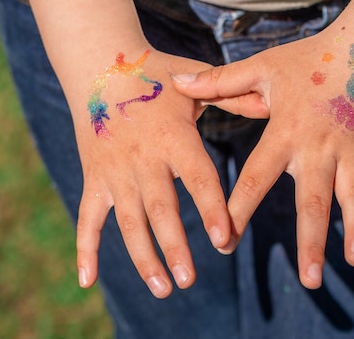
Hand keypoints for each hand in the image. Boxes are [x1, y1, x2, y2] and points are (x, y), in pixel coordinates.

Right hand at [74, 50, 230, 297]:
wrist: (99, 65)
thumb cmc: (155, 73)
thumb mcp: (192, 82)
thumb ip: (229, 95)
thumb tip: (268, 102)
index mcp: (174, 136)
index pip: (197, 178)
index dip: (210, 209)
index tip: (224, 239)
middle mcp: (143, 157)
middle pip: (161, 209)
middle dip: (175, 247)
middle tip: (190, 280)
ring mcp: (115, 170)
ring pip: (128, 221)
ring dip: (144, 257)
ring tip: (164, 289)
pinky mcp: (94, 177)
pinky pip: (87, 218)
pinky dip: (86, 249)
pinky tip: (88, 281)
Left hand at [172, 31, 353, 288]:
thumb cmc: (309, 60)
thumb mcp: (262, 68)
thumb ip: (220, 81)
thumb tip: (176, 82)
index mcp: (286, 132)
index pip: (257, 176)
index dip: (238, 208)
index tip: (224, 242)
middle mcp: (321, 147)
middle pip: (314, 198)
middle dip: (311, 240)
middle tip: (307, 279)